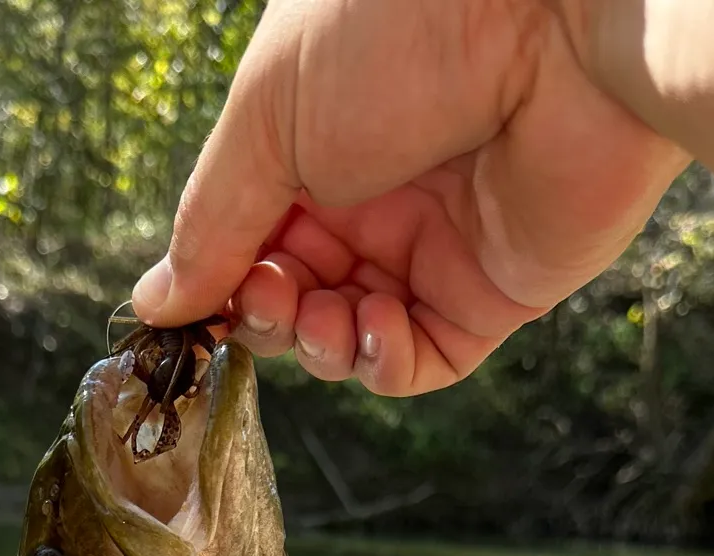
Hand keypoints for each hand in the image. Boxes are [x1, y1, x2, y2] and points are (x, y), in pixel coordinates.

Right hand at [131, 0, 687, 394]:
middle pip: (294, 295)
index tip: (192, 307)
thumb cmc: (399, 29)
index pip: (249, 240)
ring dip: (318, 344)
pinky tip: (373, 332)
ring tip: (318, 317)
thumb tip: (156, 302)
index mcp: (315, 141)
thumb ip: (212, 221)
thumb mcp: (270, 119)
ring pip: (350, 338)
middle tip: (265, 297)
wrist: (556, 15)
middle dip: (265, 313)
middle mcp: (374, 195)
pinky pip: (424, 360)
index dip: (219, 280)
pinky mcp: (497, 290)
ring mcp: (436, 245)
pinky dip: (385, 363)